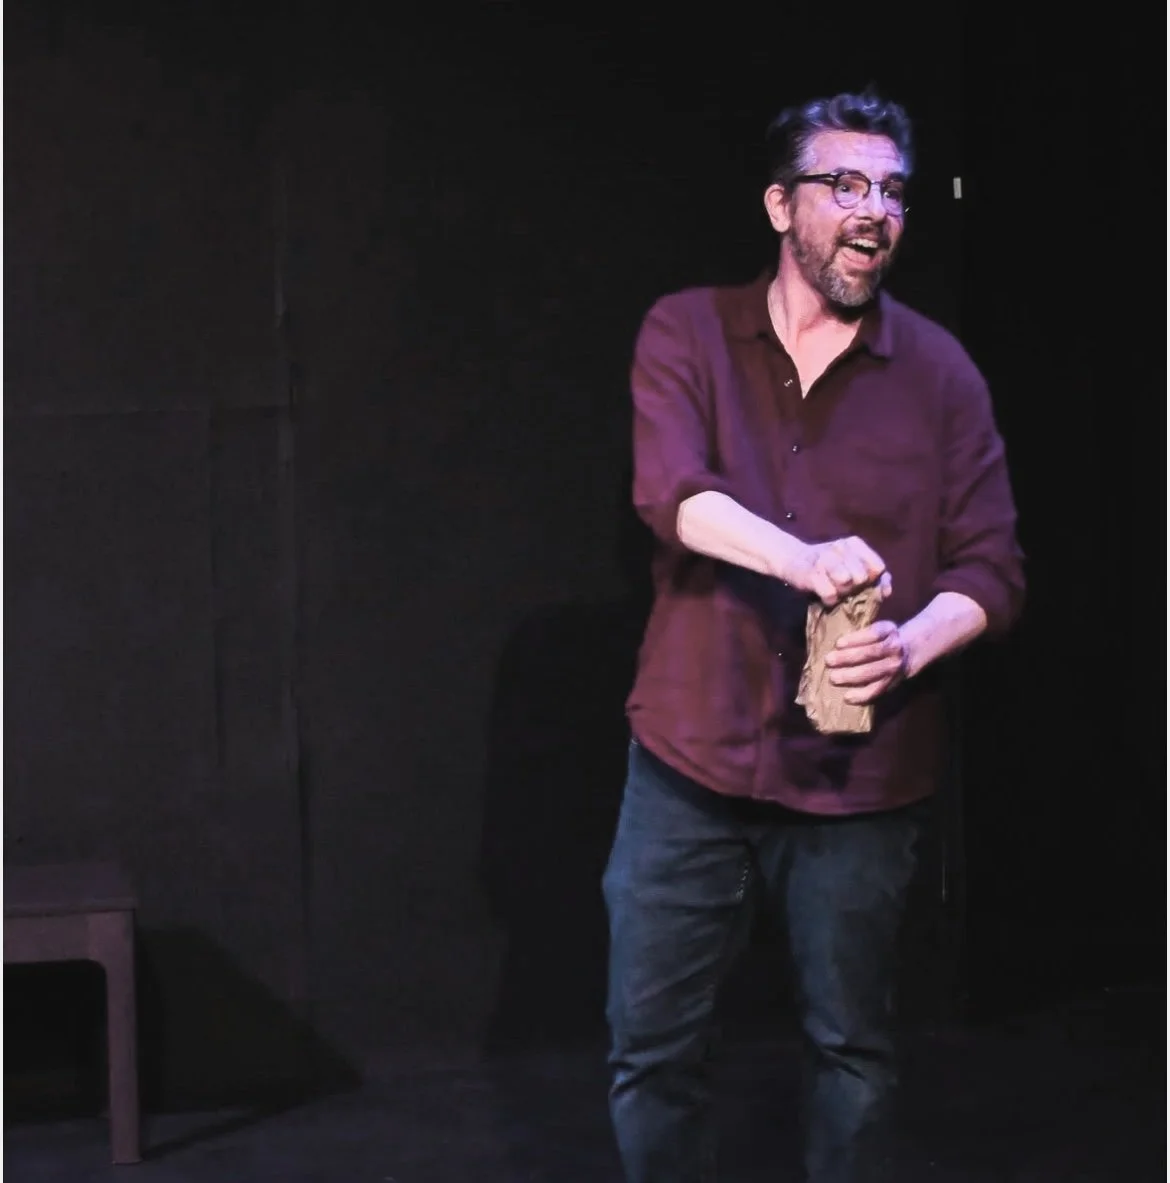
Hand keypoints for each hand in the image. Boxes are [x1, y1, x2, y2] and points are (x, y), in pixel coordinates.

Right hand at [778, 535, 892, 606]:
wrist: (793, 560)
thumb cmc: (828, 567)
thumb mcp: (852, 565)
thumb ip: (874, 576)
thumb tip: (886, 591)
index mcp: (854, 543)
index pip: (878, 567)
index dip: (873, 581)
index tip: (863, 585)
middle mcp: (840, 546)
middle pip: (862, 577)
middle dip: (855, 587)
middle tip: (842, 586)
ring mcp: (824, 558)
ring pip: (846, 583)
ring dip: (841, 593)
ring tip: (833, 589)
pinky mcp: (811, 573)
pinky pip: (830, 594)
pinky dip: (828, 600)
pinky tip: (822, 595)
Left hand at [823, 620, 909, 703]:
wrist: (908, 652)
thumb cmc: (880, 639)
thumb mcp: (876, 629)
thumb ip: (860, 635)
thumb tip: (835, 645)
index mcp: (888, 630)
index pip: (873, 633)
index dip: (855, 639)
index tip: (838, 644)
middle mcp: (894, 648)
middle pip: (871, 653)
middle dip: (848, 658)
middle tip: (828, 661)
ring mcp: (894, 667)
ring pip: (873, 672)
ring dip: (851, 676)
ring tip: (833, 678)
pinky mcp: (891, 683)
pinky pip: (877, 690)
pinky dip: (861, 695)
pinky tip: (847, 697)